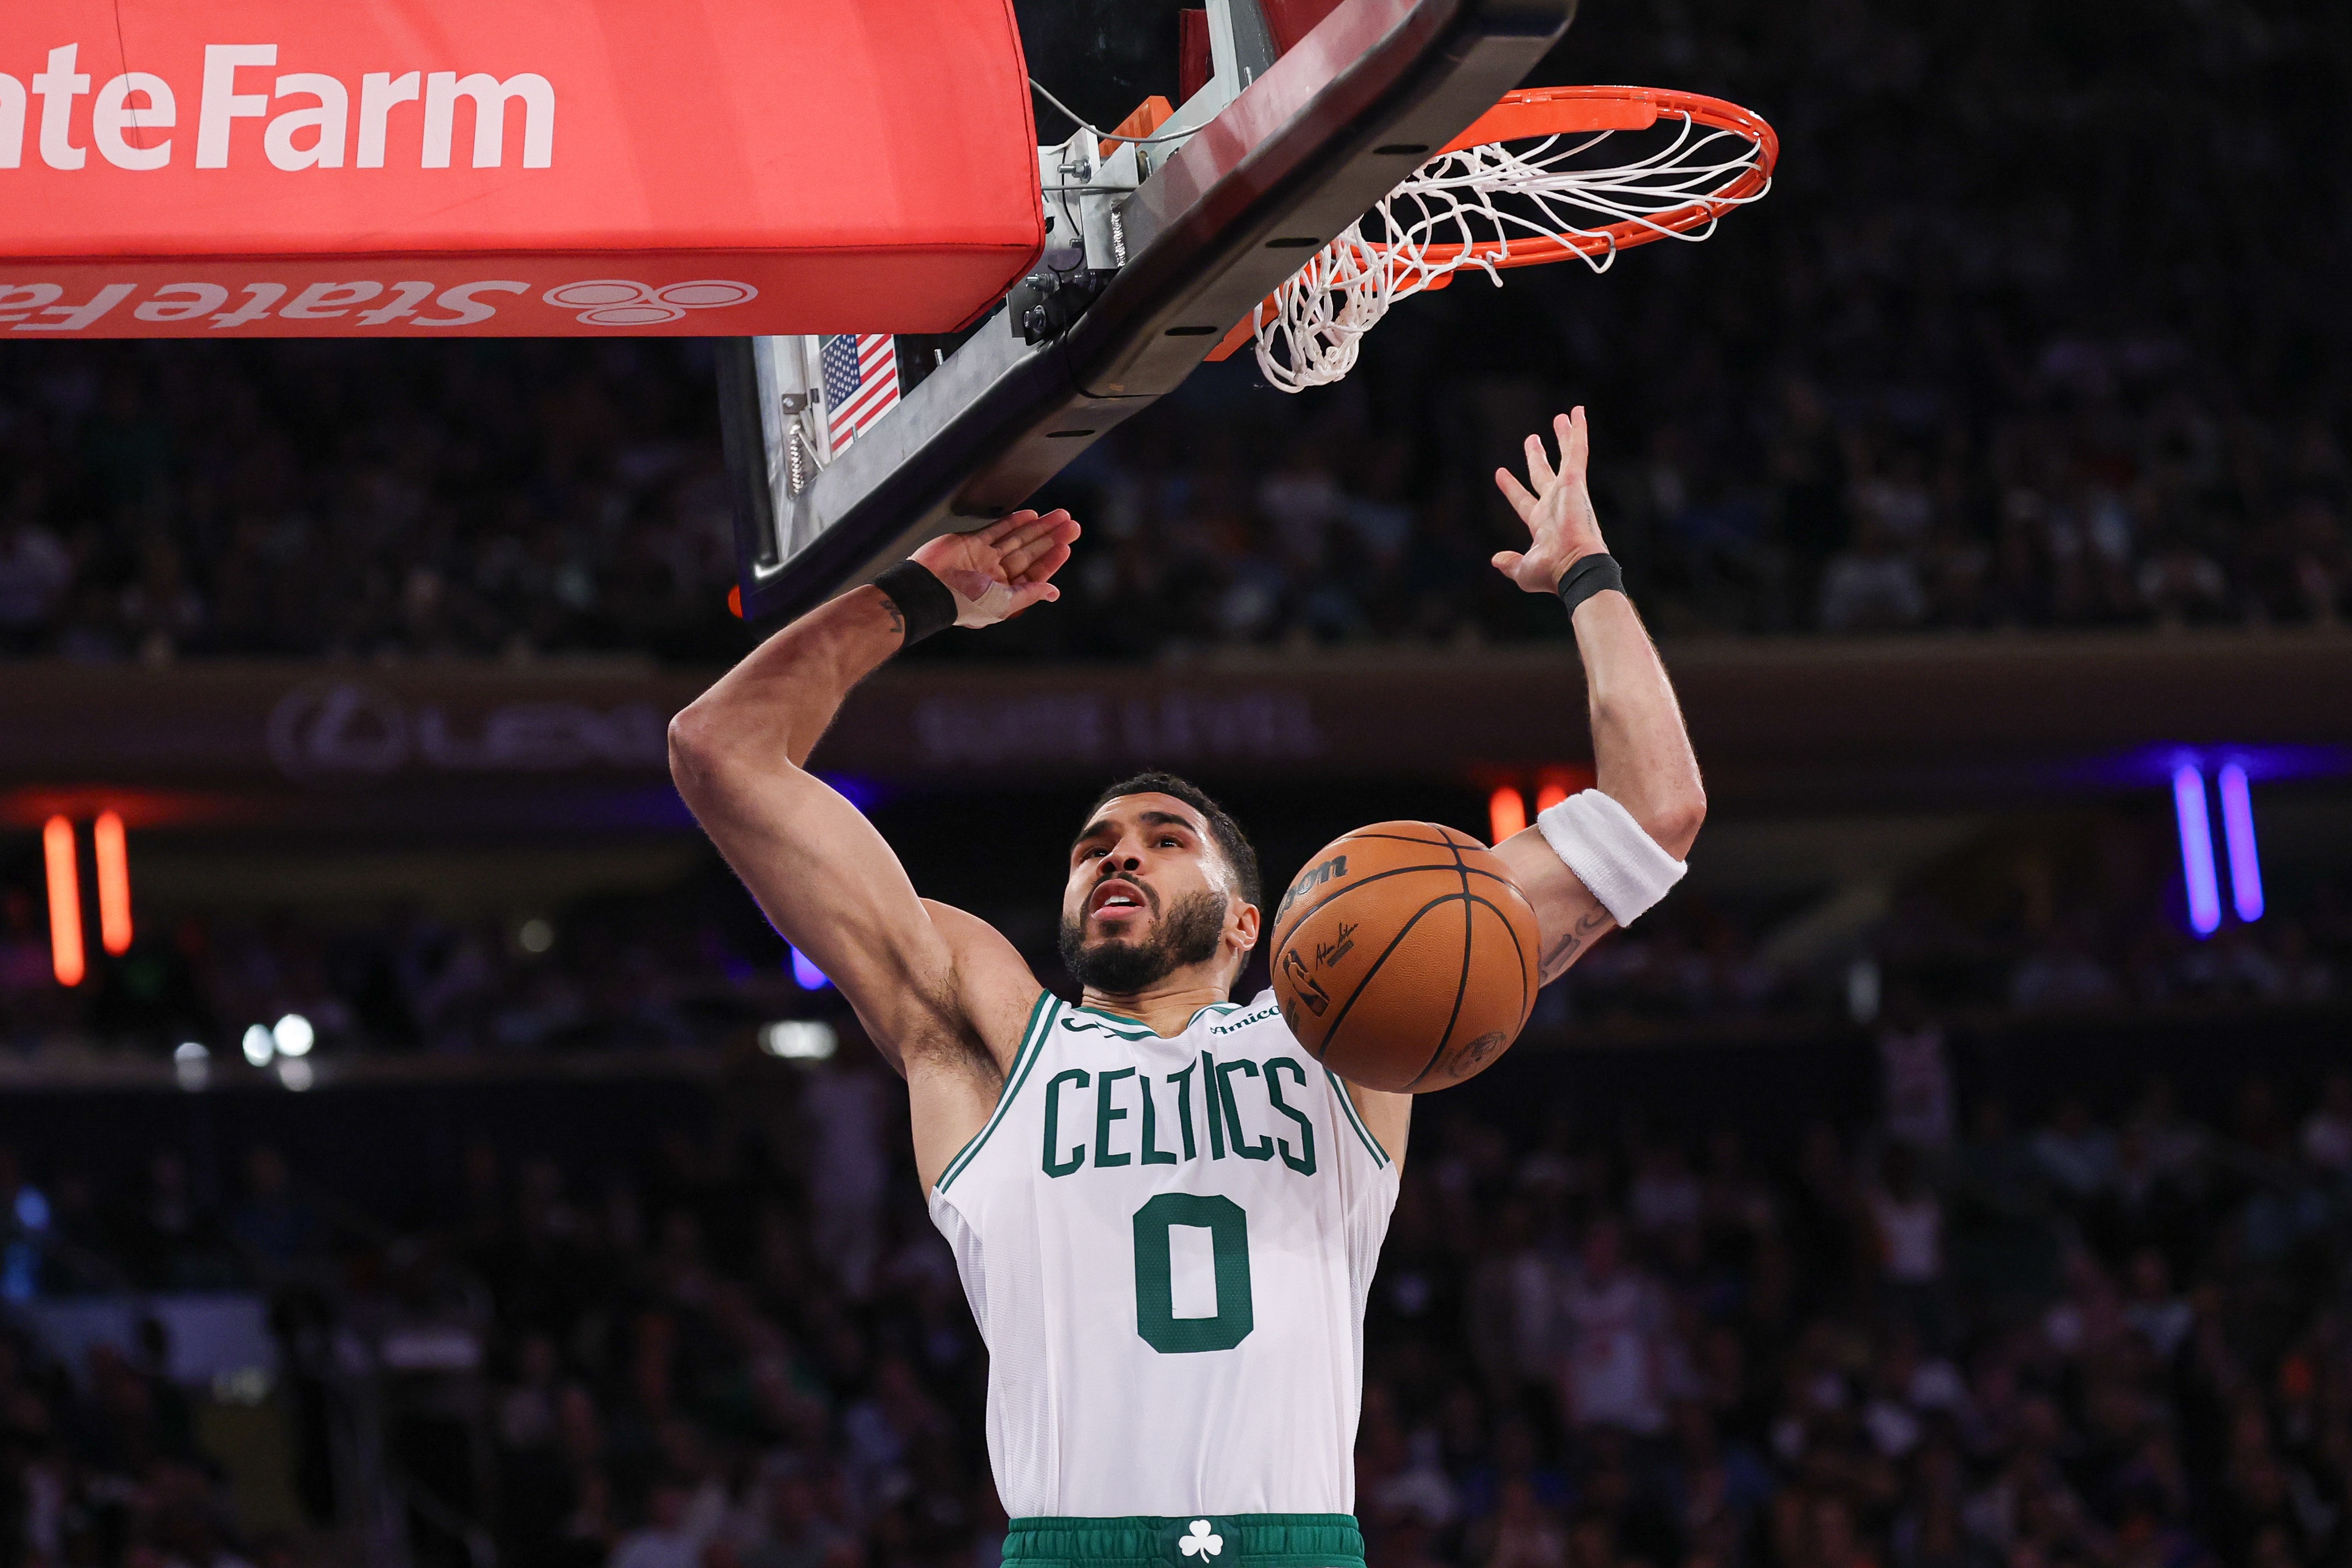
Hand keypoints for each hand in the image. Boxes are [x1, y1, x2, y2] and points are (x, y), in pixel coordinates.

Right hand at [910, 509, 1081, 627]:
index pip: (1035, 572)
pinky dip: (1013, 522)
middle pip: (1030, 552)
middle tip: (1072, 525)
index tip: (1066, 546)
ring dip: (1038, 527)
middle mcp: (997, 574)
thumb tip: (1053, 592)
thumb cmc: (963, 603)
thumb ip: (1028, 594)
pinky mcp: (972, 543)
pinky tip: (1031, 515)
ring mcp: (985, 557)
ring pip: (1017, 538)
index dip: (1051, 559)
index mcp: (1005, 592)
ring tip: (1059, 516)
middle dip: (1051, 538)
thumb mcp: (1002, 604)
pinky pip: (997, 530)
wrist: (928, 589)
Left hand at [1491, 407, 1608, 593]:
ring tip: (1562, 418)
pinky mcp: (1575, 482)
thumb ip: (1510, 564)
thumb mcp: (1523, 571)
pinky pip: (1577, 450)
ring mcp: (1567, 492)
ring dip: (1563, 438)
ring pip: (1566, 458)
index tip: (1500, 473)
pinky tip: (1577, 412)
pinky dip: (1578, 431)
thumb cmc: (1552, 573)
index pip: (1523, 501)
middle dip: (1538, 457)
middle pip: (1544, 474)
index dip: (1511, 488)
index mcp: (1541, 524)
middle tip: (1531, 439)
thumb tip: (1496, 560)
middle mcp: (1555, 505)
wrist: (1574, 567)